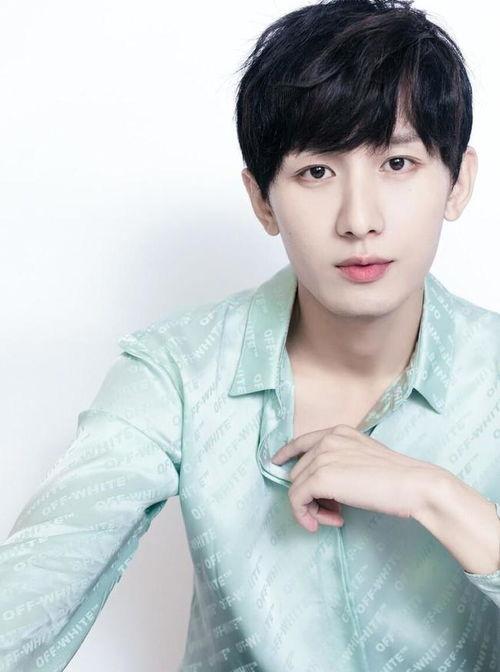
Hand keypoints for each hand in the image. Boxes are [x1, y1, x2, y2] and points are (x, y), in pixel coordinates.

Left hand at [270, 423, 442, 532]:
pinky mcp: (319, 478)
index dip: (285, 454)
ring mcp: (322, 457)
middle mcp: (327, 440)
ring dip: (312, 509)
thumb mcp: (364, 459)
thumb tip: (319, 484)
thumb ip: (340, 462)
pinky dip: (306, 515)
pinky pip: (297, 500)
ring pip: (296, 488)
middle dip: (311, 495)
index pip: (301, 441)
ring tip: (335, 518)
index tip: (276, 464)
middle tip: (334, 513)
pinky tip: (330, 523)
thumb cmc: (398, 478)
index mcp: (339, 432)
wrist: (414, 484)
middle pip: (298, 472)